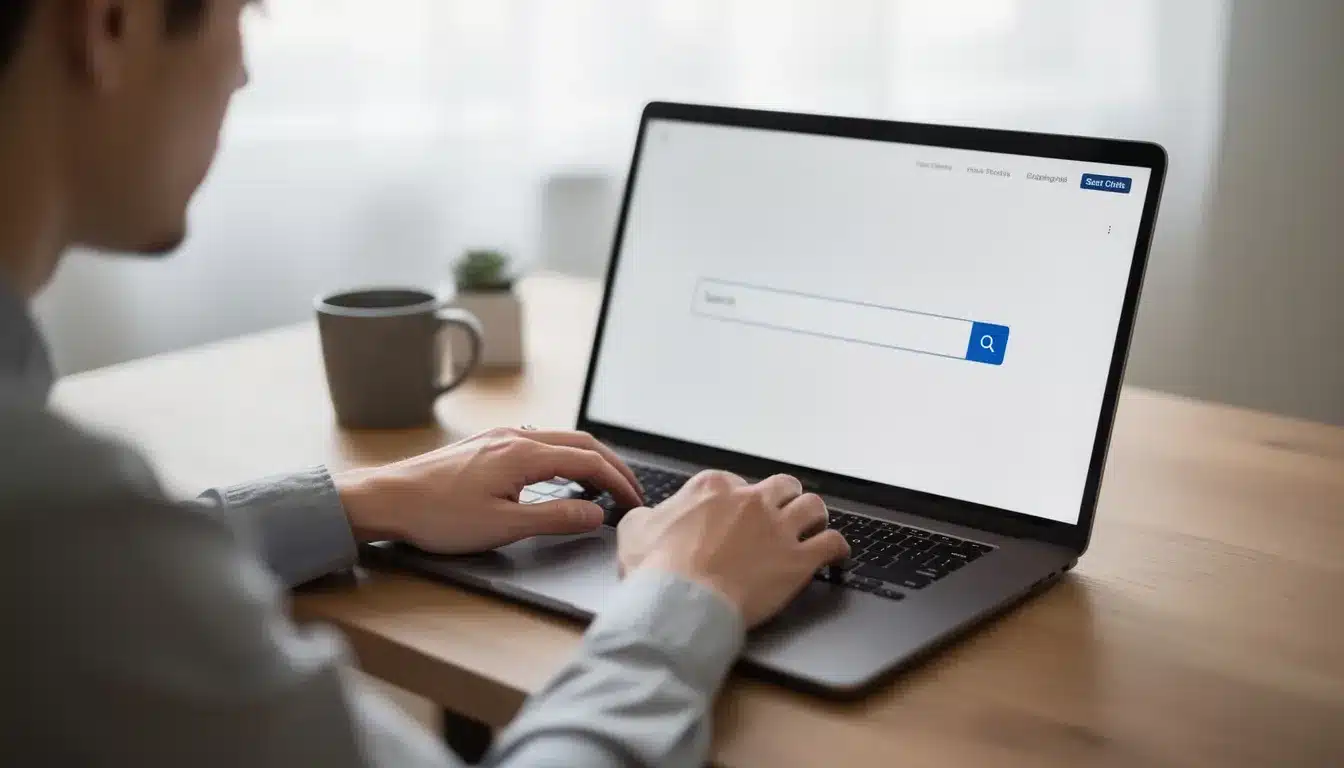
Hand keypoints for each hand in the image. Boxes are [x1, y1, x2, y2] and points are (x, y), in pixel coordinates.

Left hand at [335, 428, 642, 553]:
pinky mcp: (486, 445)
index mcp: (524, 454)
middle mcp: (515, 437)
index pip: (589, 462)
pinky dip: (564, 457)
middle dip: (612, 466)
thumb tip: (596, 515)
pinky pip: (539, 442)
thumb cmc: (437, 516)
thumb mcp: (503, 526)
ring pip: (560, 440)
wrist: (385, 499)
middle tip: (629, 491)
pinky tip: (560, 476)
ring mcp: (499, 438)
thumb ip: (554, 519)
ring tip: (603, 485)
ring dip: (588, 459)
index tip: (635, 502)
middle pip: (581, 443)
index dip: (618, 482)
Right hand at [617, 471, 849, 626]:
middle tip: (779, 514)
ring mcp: (777, 529)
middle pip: (782, 486)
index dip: (735, 500)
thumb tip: (646, 517)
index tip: (734, 515)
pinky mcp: (797, 560)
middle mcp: (751, 501)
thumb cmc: (656, 570)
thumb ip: (645, 517)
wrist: (680, 602)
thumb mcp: (635, 531)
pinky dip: (837, 549)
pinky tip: (836, 556)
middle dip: (783, 498)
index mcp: (713, 489)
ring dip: (814, 516)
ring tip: (812, 527)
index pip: (734, 482)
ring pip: (813, 506)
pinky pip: (832, 544)